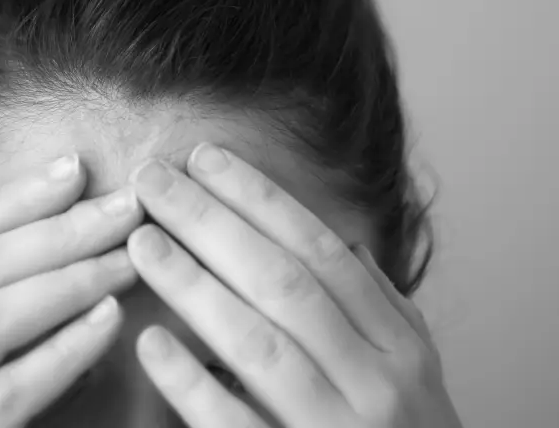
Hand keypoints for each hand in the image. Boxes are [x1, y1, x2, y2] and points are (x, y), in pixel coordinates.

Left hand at [125, 144, 462, 427]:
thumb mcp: (416, 378)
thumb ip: (380, 311)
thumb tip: (343, 242)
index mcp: (401, 349)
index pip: (323, 253)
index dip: (260, 201)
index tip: (205, 158)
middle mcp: (378, 384)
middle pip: (285, 283)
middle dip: (213, 224)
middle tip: (153, 179)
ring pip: (260, 344)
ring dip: (195, 286)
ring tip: (142, 242)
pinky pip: (237, 427)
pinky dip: (194, 385)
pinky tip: (152, 345)